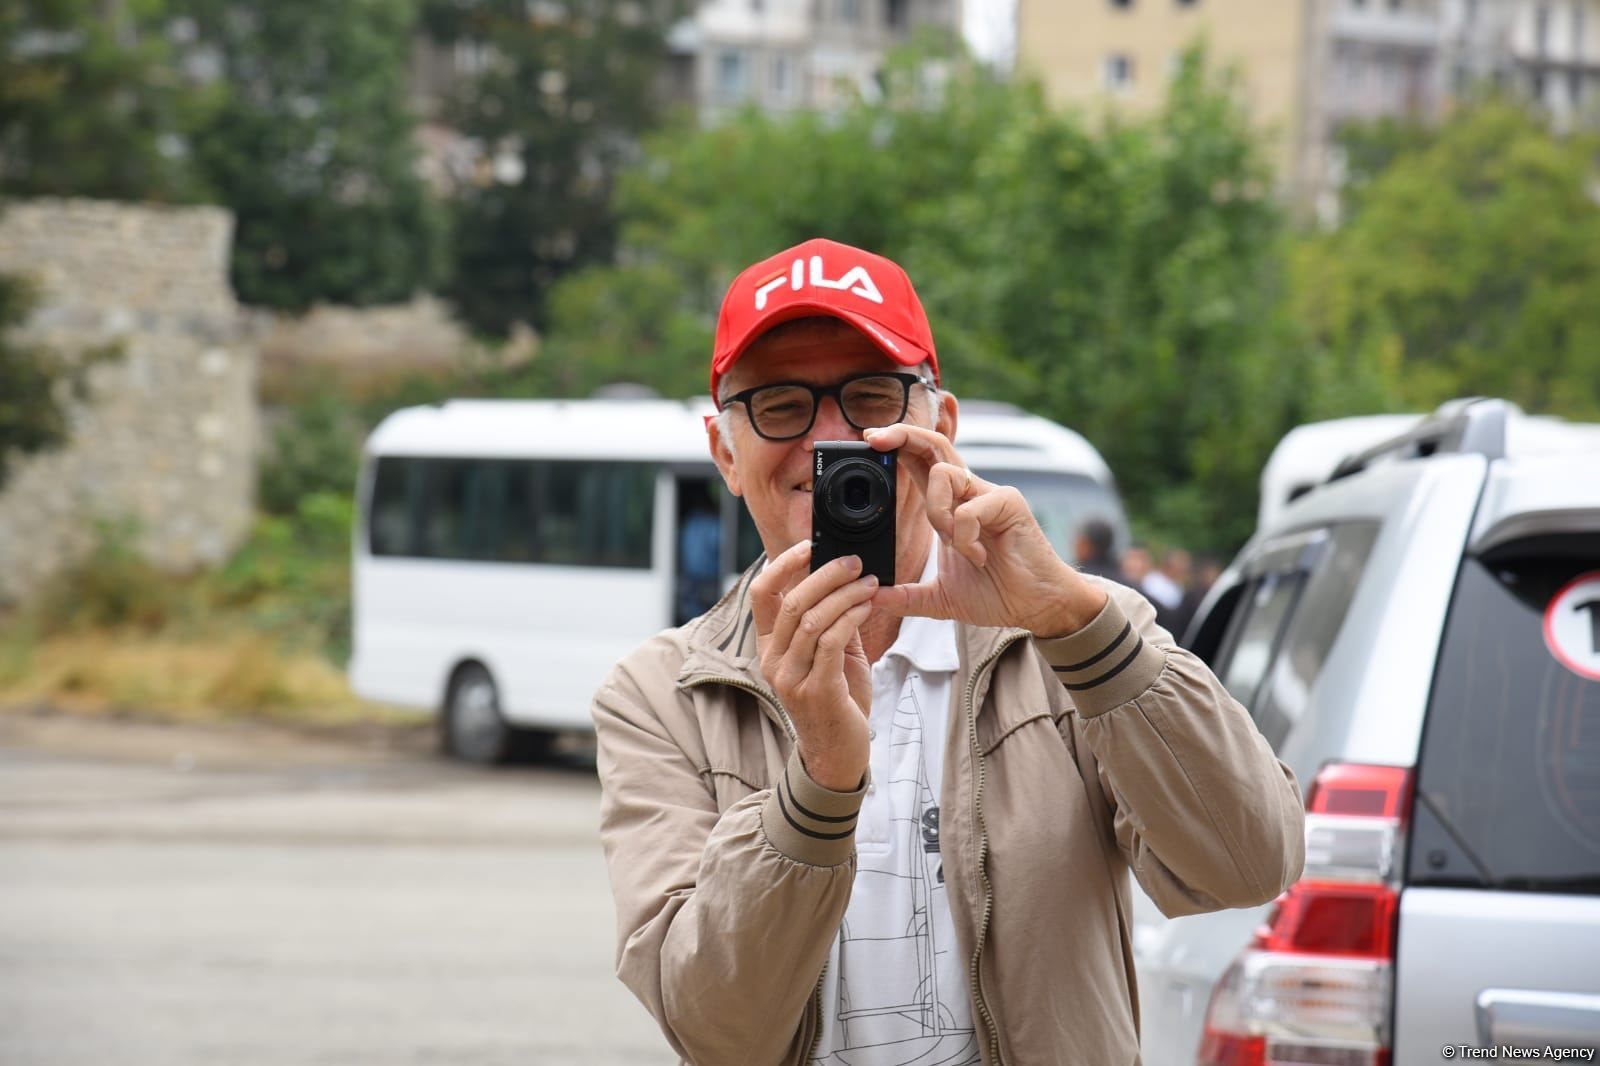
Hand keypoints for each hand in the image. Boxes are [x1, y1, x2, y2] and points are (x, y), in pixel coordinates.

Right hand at [749, 541, 876, 791]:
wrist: (839, 754)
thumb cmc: (837, 701)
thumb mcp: (830, 655)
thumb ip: (831, 620)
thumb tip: (844, 578)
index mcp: (769, 648)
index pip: (761, 594)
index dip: (783, 564)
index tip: (809, 545)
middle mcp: (773, 662)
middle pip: (790, 601)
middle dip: (825, 574)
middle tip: (855, 562)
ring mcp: (791, 678)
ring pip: (811, 619)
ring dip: (845, 595)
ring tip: (869, 583)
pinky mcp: (816, 690)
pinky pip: (831, 642)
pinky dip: (851, 617)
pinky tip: (866, 607)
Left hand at [863, 424, 1106, 636]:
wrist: (1035, 607)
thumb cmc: (997, 593)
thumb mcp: (940, 599)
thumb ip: (906, 596)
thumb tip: (872, 598)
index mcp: (950, 506)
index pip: (920, 463)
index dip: (897, 446)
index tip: (870, 440)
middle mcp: (969, 493)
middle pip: (934, 446)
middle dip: (903, 435)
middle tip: (875, 438)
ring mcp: (989, 495)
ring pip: (945, 474)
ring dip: (937, 511)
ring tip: (954, 545)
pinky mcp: (1008, 504)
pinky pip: (969, 509)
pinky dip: (965, 537)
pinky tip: (979, 557)